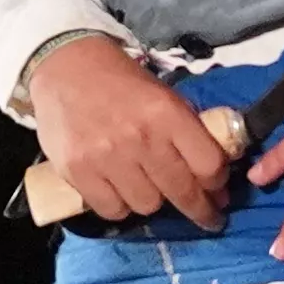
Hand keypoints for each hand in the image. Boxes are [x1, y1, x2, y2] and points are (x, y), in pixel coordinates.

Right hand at [24, 35, 244, 227]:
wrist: (64, 66)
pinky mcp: (78, 172)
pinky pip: (112, 210)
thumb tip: (213, 172)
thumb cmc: (120, 81)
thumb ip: (187, 130)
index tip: (219, 193)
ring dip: (152, 201)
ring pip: (148, 206)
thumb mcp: (163, 95)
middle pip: (182, 192)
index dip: (218, 184)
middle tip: (206, 216)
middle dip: (199, 209)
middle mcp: (140, 137)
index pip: (208, 165)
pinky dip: (119, 206)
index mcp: (166, 113)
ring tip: (146, 187)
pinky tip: (118, 191)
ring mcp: (107, 157)